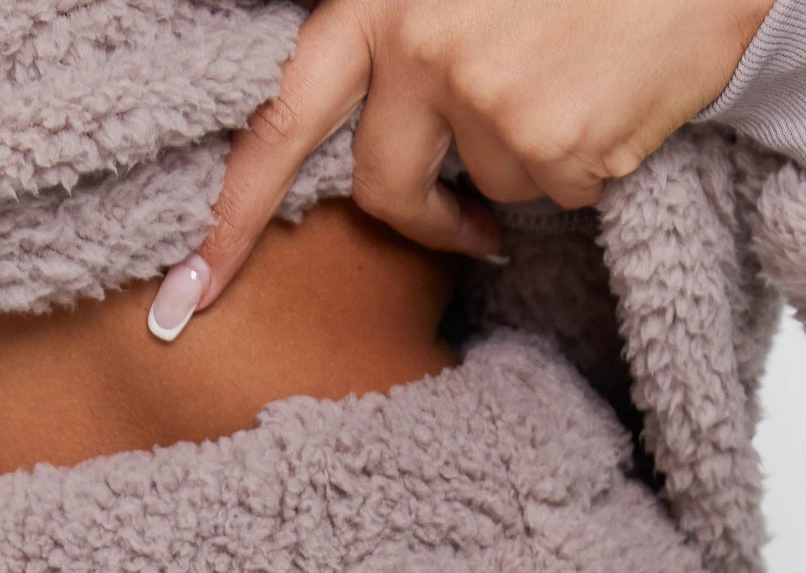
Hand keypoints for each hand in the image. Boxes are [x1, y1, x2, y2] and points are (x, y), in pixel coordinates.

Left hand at [145, 0, 772, 337]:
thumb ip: (404, 41)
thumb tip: (364, 140)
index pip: (280, 125)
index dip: (231, 219)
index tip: (186, 297)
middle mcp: (421, 45)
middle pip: (382, 189)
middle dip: (427, 217)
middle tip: (470, 227)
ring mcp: (489, 99)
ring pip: (484, 190)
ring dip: (530, 162)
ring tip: (583, 81)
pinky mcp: (557, 146)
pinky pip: (553, 195)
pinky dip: (588, 165)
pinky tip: (619, 97)